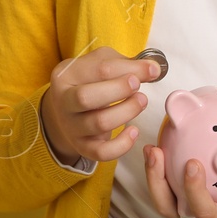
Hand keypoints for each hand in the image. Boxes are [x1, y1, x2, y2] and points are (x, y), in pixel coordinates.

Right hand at [41, 47, 161, 165]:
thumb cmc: (89, 83)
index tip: (152, 70)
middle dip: (118, 90)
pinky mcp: (82, 147)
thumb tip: (153, 70)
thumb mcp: (100, 65)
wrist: (68, 112)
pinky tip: (133, 131)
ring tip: (140, 101)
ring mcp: (71, 127)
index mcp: (64, 76)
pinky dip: (122, 145)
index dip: (129, 69)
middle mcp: (63, 102)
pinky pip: (102, 152)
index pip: (97, 69)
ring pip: (99, 123)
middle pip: (86, 98)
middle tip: (137, 86)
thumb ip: (126, 64)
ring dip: (126, 112)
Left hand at [142, 142, 216, 217]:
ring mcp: (199, 217)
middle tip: (156, 151)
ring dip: (155, 176)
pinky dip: (166, 173)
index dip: (193, 190)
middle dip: (157, 182)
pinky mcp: (196, 206)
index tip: (192, 163)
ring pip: (167, 201)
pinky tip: (166, 146)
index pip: (204, 212)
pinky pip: (174, 191)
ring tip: (152, 147)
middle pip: (171, 209)